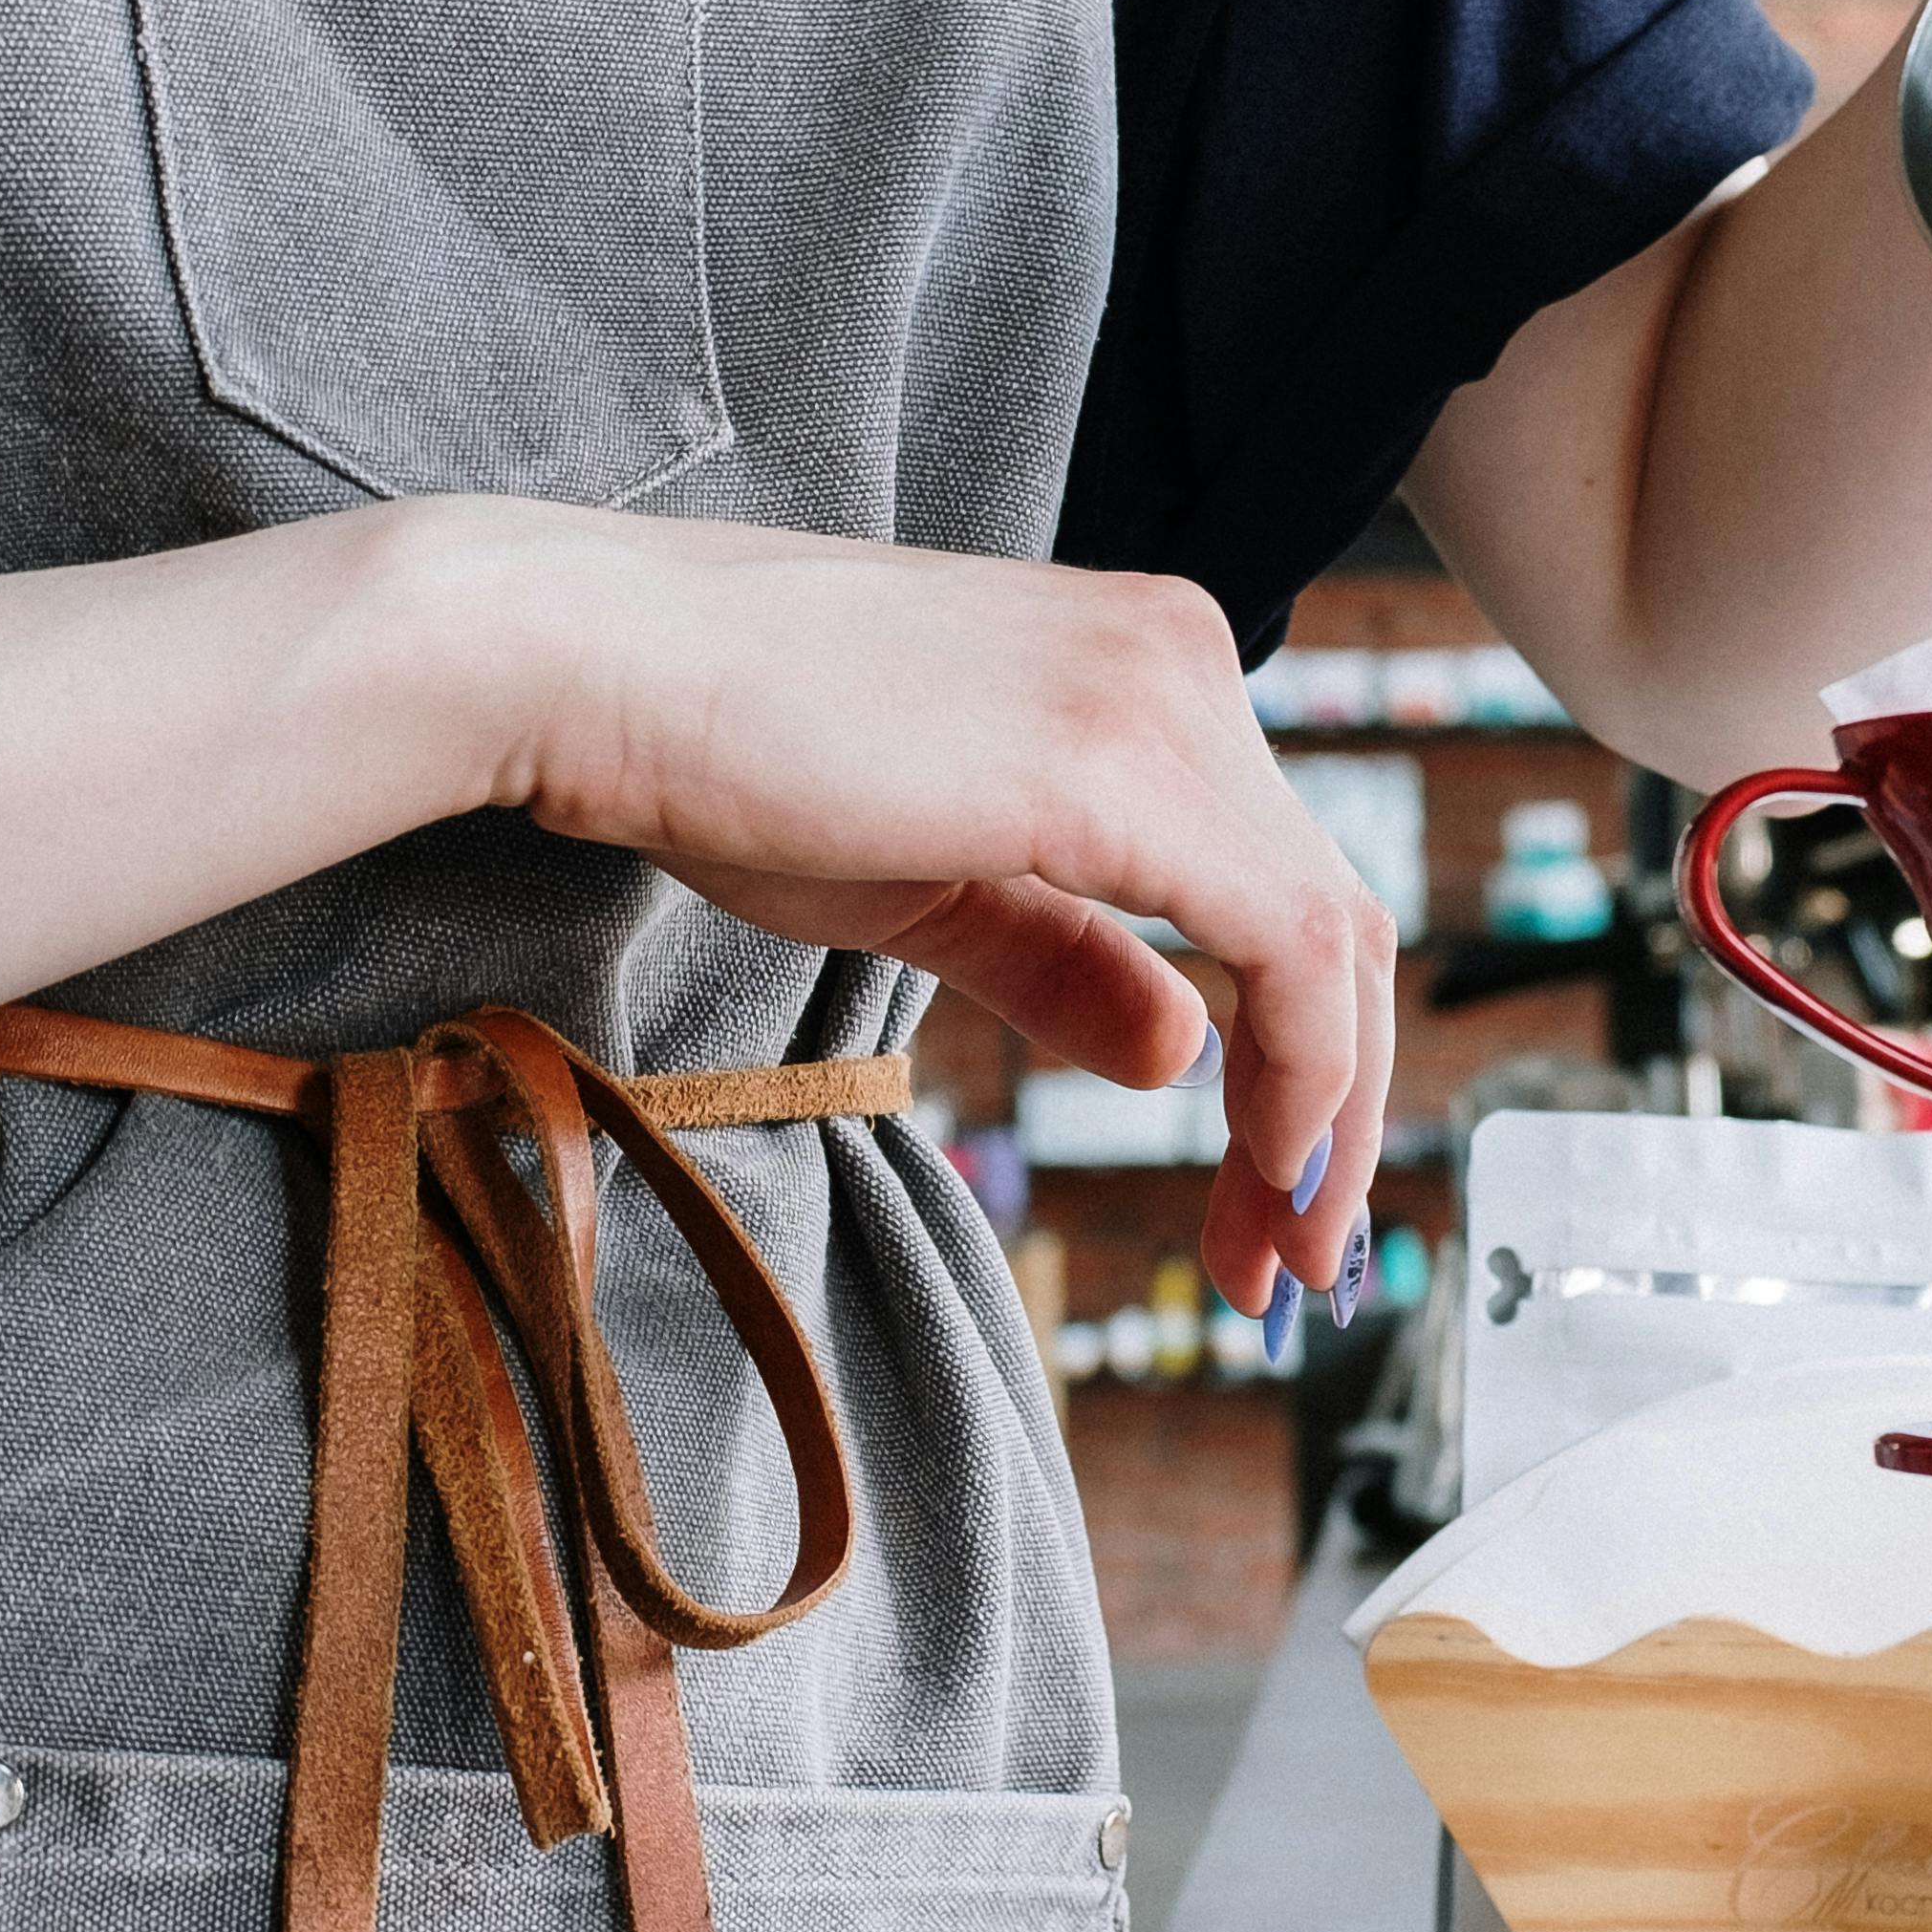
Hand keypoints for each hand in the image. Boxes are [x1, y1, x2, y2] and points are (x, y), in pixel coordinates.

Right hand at [432, 506, 1394, 1326]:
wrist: (598, 666)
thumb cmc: (725, 756)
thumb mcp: (929, 882)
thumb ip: (1064, 955)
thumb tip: (1179, 1049)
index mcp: (1142, 666)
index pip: (1279, 881)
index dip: (1300, 1059)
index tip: (1262, 1204)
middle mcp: (1182, 660)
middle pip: (1332, 916)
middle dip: (1331, 1115)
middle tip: (1290, 1271)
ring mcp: (1163, 699)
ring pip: (1333, 941)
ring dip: (1323, 1124)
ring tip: (1274, 1263)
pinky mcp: (1123, 765)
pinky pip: (1286, 946)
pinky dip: (1303, 1079)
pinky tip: (1262, 1176)